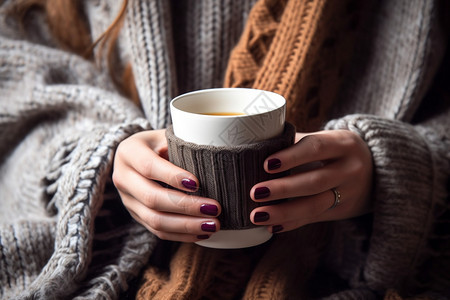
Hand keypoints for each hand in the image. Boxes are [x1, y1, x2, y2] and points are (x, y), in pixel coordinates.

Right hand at [113, 130, 220, 241]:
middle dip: (186, 206)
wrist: (139, 155)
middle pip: (152, 198)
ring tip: (213, 225)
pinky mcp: (136, 216)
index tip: (197, 183)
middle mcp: (122, 177)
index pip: (148, 166)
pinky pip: (157, 231)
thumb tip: (214, 159)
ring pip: (154, 220)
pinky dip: (181, 235)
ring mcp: (127, 200)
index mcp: (129, 151)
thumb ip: (183, 144)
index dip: (172, 176)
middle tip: (214, 208)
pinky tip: (202, 232)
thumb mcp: (168, 135)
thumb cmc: (162, 142)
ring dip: (186, 225)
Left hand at [249, 130, 372, 232]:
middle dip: (283, 189)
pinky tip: (272, 226)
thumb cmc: (335, 150)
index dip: (291, 156)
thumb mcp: (325, 139)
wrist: (377, 170)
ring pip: (315, 205)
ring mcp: (349, 193)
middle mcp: (350, 168)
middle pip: (315, 181)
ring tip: (257, 215)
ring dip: (284, 212)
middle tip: (254, 192)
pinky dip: (292, 223)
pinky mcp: (343, 211)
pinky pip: (315, 218)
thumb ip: (295, 142)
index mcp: (343, 143)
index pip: (315, 147)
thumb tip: (254, 147)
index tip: (266, 164)